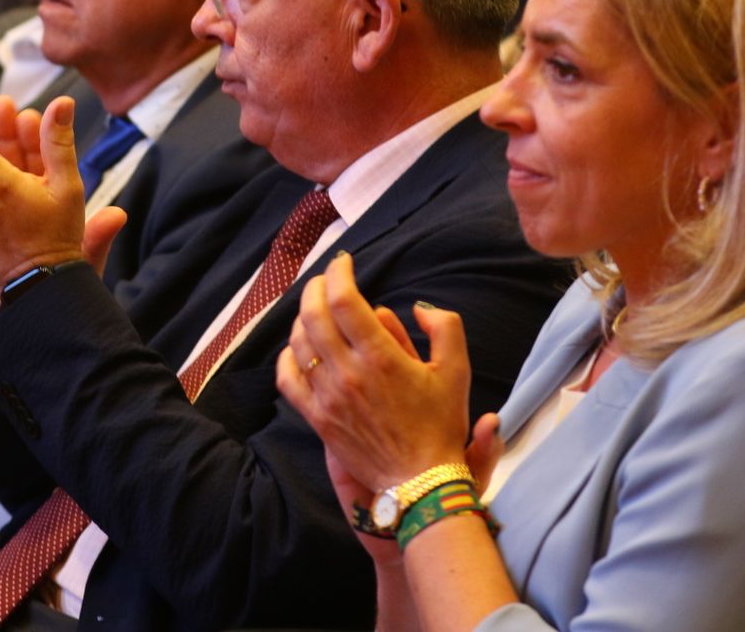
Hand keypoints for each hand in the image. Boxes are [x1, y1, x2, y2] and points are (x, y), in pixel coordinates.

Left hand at [276, 253, 471, 492]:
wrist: (421, 482)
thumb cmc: (440, 426)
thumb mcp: (457, 371)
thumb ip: (444, 328)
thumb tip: (417, 308)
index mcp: (381, 358)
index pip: (343, 299)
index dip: (338, 273)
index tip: (344, 263)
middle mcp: (348, 374)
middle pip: (313, 314)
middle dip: (315, 287)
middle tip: (325, 278)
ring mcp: (328, 397)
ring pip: (299, 343)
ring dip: (303, 317)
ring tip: (316, 308)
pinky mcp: (317, 418)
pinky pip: (288, 380)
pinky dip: (287, 357)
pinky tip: (296, 348)